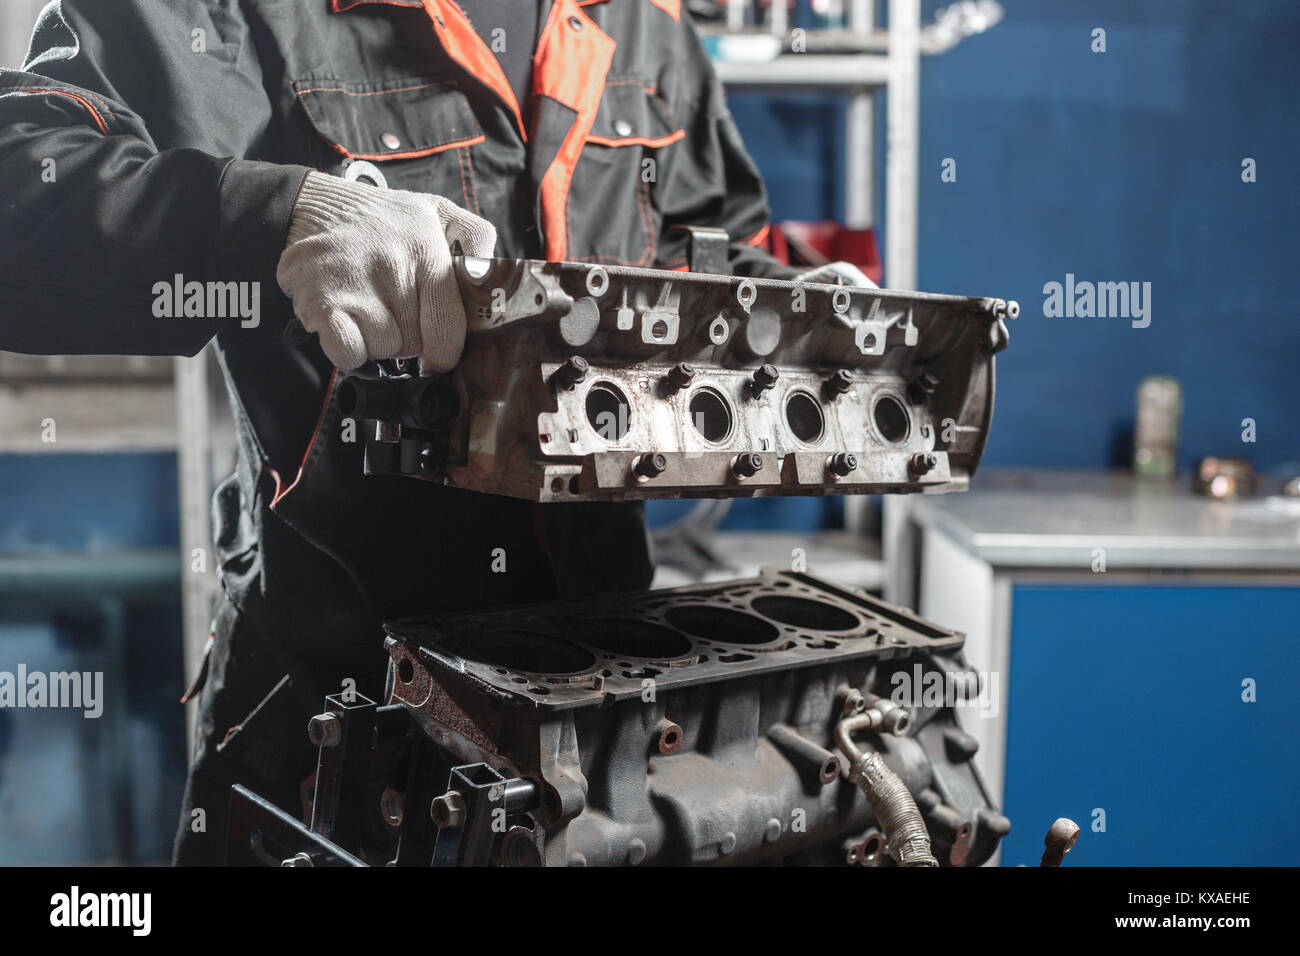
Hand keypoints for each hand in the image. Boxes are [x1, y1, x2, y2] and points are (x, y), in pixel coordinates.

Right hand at [276, 171, 495, 372]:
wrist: (312, 207)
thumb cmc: (382, 219)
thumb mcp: (436, 210)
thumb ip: (475, 235)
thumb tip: (492, 271)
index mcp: (425, 246)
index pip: (450, 320)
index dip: (448, 349)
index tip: (441, 355)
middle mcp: (392, 264)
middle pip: (418, 342)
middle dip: (411, 340)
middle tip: (397, 317)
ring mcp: (356, 284)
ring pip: (386, 350)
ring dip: (378, 342)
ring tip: (368, 309)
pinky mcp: (322, 303)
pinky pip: (349, 353)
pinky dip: (348, 350)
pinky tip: (346, 323)